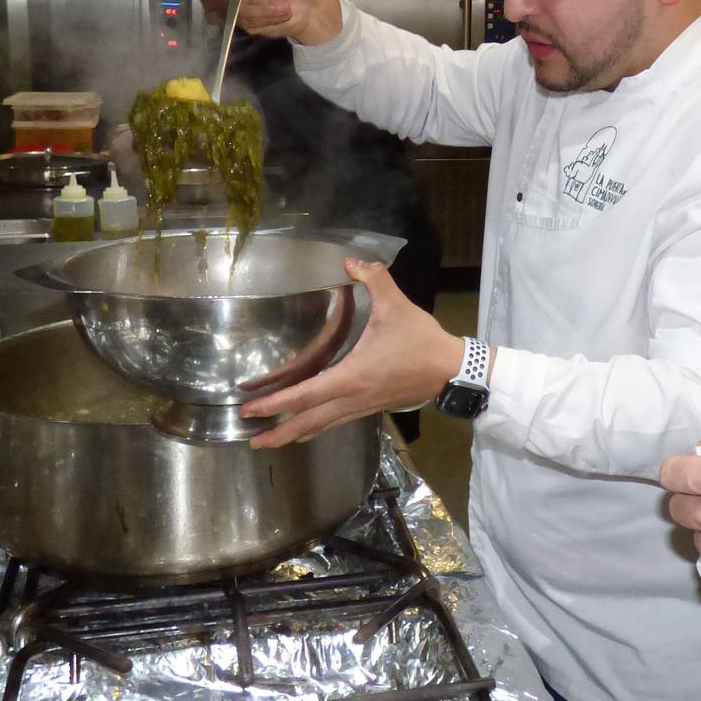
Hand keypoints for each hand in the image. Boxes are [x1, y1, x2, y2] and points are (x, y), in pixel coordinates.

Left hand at [238, 258, 462, 447]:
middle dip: (278, 432)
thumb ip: (374, 280)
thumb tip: (352, 261)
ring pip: (322, 426)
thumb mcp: (396, 306)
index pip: (305, 394)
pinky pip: (335, 422)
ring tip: (271, 440)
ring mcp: (361, 406)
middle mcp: (352, 397)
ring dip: (295, 434)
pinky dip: (316, 427)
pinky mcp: (370, 408)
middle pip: (308, 421)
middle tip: (251, 439)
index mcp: (352, 376)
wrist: (450, 369)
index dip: (276, 403)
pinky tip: (307, 427)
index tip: (250, 409)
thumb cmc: (420, 340)